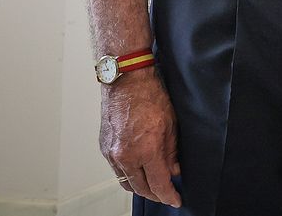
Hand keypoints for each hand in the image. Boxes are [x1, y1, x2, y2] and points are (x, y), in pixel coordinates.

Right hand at [100, 71, 181, 205]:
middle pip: (141, 188)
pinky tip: (138, 171)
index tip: (176, 200)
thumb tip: (174, 170)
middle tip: (167, 194)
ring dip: (141, 187)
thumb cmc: (149, 96)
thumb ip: (172, 153)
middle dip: (156, 195)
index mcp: (146, 150)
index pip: (159, 184)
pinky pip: (117, 171)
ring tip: (154, 185)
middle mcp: (126, 156)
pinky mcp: (105, 148)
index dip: (169, 196)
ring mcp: (112, 153)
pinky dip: (128, 175)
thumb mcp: (172, 125)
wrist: (126, 81)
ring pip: (126, 182)